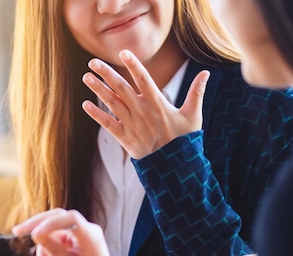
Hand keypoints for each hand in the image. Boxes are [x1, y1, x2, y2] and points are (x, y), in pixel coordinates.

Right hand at [12, 208, 119, 255]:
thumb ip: (54, 251)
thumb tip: (36, 234)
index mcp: (90, 236)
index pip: (70, 218)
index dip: (50, 222)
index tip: (35, 234)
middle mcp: (86, 228)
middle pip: (57, 216)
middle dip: (36, 224)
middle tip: (17, 232)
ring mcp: (80, 230)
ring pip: (52, 229)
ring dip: (43, 247)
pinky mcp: (73, 235)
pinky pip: (54, 236)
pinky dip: (47, 250)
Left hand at [82, 49, 209, 158]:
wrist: (173, 167)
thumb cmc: (183, 140)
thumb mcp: (193, 115)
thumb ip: (196, 92)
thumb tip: (207, 73)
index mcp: (157, 103)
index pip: (144, 79)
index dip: (133, 65)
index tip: (123, 53)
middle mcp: (142, 111)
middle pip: (121, 88)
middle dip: (107, 73)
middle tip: (93, 61)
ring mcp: (132, 124)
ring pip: (112, 103)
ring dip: (98, 89)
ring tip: (86, 77)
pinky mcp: (124, 138)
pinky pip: (107, 124)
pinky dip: (96, 114)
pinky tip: (85, 104)